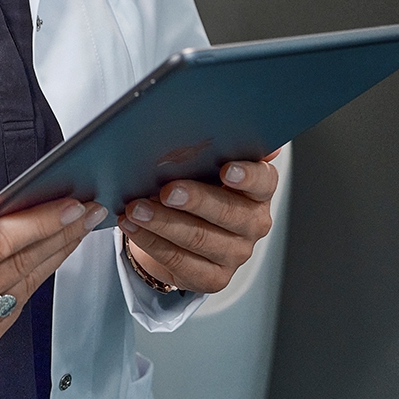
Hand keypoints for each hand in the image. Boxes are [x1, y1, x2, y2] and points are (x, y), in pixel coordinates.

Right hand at [0, 191, 109, 358]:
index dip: (41, 223)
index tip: (74, 204)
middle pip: (19, 265)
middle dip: (60, 235)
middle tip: (91, 210)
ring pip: (24, 286)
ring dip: (56, 255)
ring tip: (79, 227)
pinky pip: (17, 304)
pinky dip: (35, 277)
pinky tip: (50, 253)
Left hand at [119, 153, 280, 293]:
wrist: (184, 231)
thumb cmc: (200, 189)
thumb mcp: (208, 166)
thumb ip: (218, 147)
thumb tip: (227, 120)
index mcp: (260, 191)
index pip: (264, 181)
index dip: (246, 176)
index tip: (225, 169)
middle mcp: (254, 223)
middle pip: (229, 213)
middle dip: (194, 200)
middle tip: (167, 190)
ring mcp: (236, 254)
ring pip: (199, 238)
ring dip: (163, 223)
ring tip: (137, 209)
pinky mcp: (214, 278)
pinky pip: (180, 262)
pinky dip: (152, 243)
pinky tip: (134, 228)